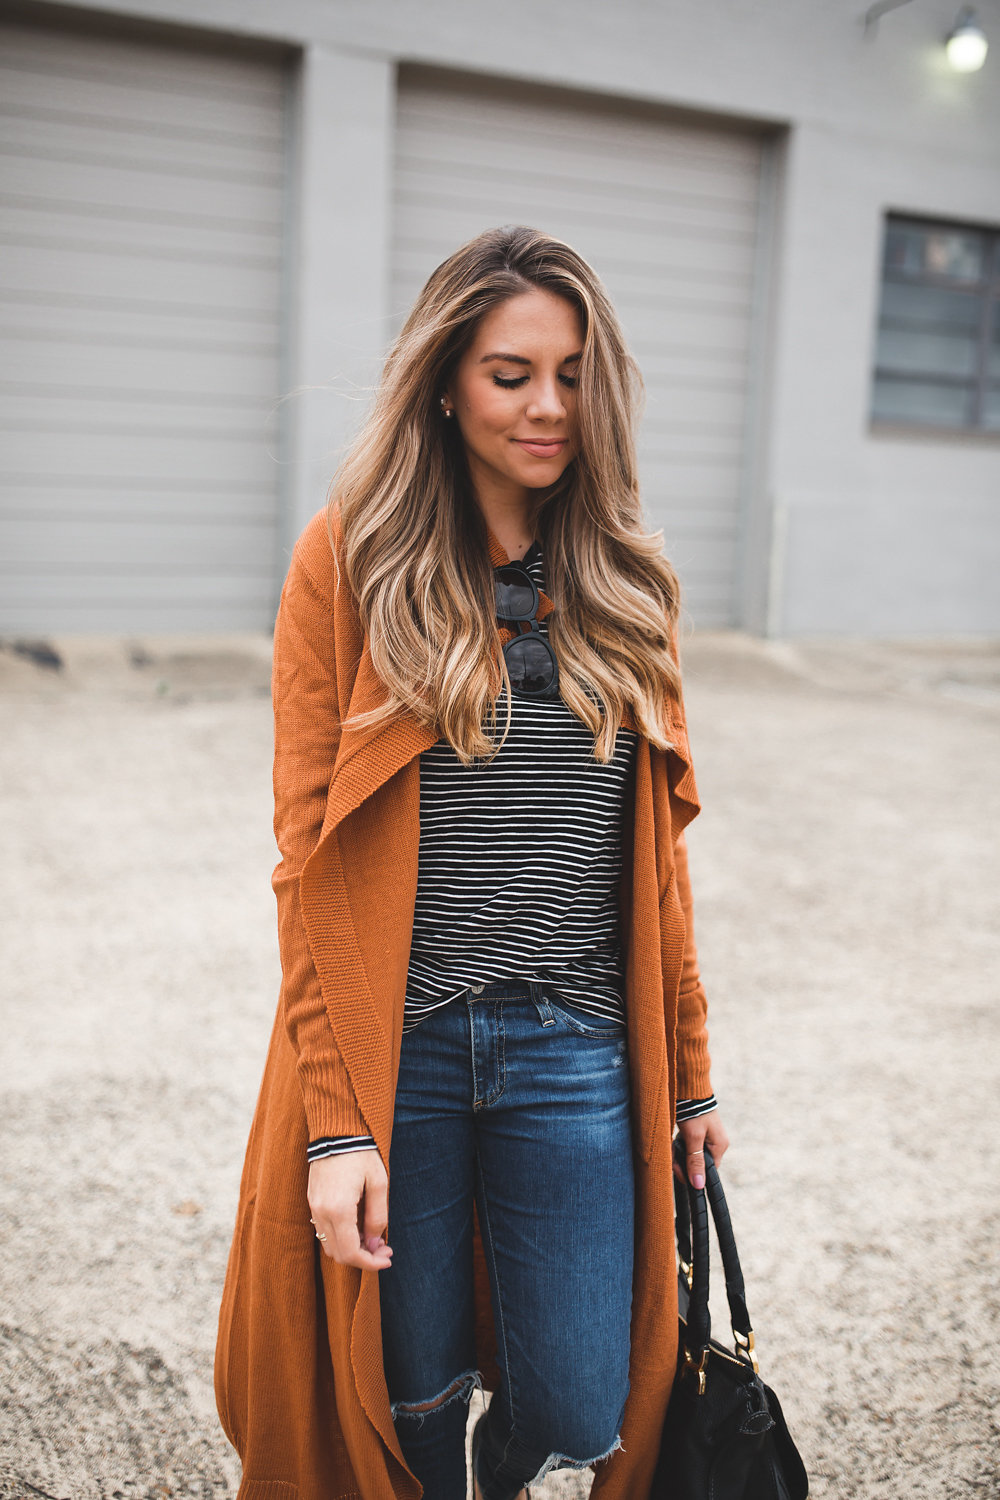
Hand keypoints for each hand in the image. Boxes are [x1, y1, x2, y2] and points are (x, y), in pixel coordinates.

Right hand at [307, 1152, 392, 1270]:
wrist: (337, 1130)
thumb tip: (374, 1242)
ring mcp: (314, 1207)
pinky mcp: (312, 1201)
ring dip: (351, 1249)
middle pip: (338, 1254)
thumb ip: (378, 1216)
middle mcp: (322, 1212)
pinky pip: (324, 1231)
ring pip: (329, 1245)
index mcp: (339, 1210)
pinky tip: (358, 1227)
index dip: (371, 1263)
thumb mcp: (379, 1183)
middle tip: (384, 1249)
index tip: (388, 1259)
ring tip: (372, 1238)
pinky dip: (341, 1237)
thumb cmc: (362, 1153)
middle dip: (363, 1258)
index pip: (351, 1253)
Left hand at [673, 1110, 729, 1191]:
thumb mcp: (694, 1138)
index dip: (692, 1174)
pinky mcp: (694, 1132)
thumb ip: (695, 1161)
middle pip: (696, 1163)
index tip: (679, 1172)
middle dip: (682, 1161)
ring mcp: (703, 1137)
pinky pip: (685, 1146)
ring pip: (688, 1155)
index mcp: (719, 1146)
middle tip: (672, 1157)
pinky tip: (670, 1142)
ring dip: (677, 1153)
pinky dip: (676, 1145)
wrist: (688, 1087)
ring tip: (670, 1146)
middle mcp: (713, 1143)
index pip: (708, 1170)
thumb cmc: (694, 1112)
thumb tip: (699, 1185)